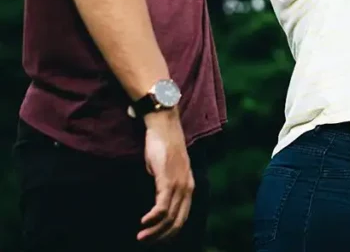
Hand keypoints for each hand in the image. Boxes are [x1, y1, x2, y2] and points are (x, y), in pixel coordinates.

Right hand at [138, 111, 193, 242]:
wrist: (164, 127)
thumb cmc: (163, 148)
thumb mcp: (166, 171)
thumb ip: (164, 187)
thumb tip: (156, 202)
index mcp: (189, 187)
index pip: (182, 218)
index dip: (170, 232)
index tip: (156, 240)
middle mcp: (187, 188)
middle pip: (177, 222)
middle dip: (161, 236)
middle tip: (145, 242)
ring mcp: (179, 184)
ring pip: (169, 217)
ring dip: (154, 230)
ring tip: (141, 237)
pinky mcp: (168, 180)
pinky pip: (162, 206)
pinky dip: (153, 218)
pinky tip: (144, 222)